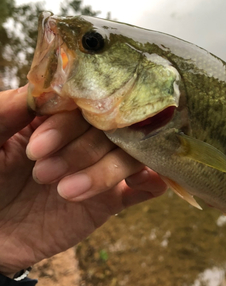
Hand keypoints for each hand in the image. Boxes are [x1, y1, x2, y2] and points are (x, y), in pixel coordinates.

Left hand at [0, 86, 166, 276]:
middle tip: (42, 174)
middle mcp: (84, 137)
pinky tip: (133, 184)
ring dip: (104, 171)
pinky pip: (149, 184)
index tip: (38, 148)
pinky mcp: (113, 198)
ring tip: (66, 192)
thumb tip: (39, 87)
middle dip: (79, 150)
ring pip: (129, 154)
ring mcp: (101, 166)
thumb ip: (7, 111)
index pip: (81, 104)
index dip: (66, 123)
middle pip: (110, 126)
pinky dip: (151, 180)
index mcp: (56, 117)